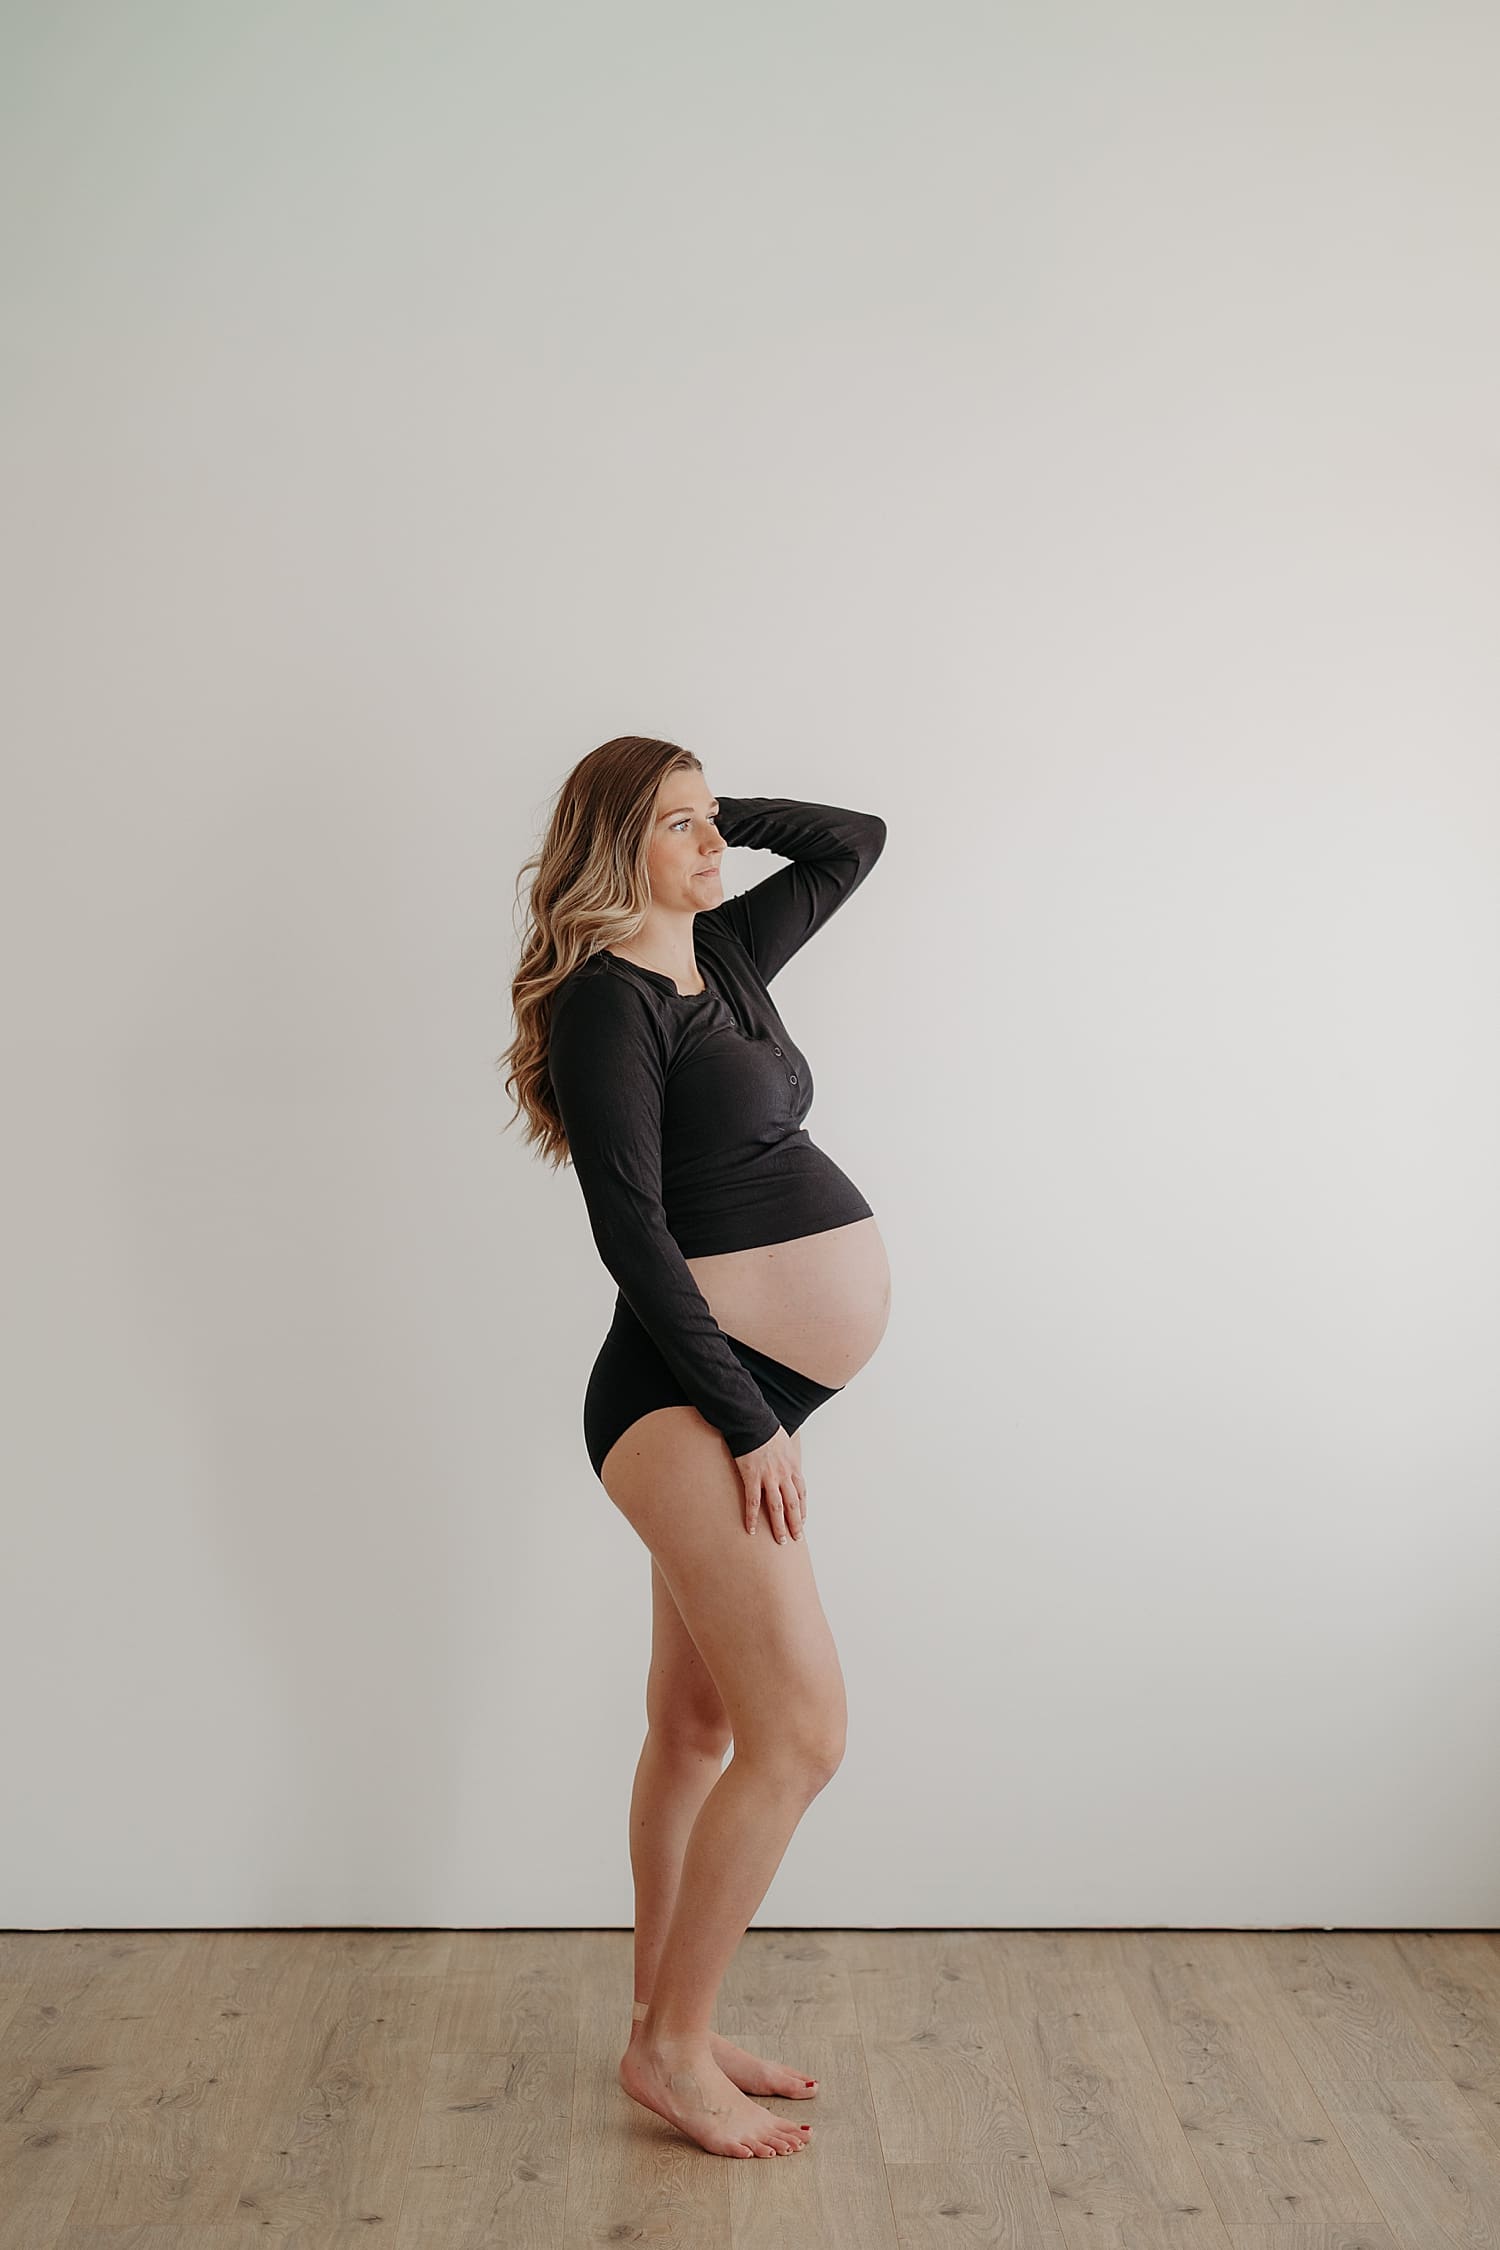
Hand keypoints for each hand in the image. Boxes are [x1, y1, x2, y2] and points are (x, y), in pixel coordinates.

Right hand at [732, 1425, 805, 1541]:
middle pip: (793, 1505)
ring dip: (779, 1526)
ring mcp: (769, 1477)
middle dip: (796, 1523)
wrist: (753, 1421)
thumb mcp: (786, 1443)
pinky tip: (751, 1529)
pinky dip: (752, 1517)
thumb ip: (787, 1457)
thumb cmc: (767, 1430)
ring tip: (780, 1540)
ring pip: (777, 1508)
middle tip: (796, 1538)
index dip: (803, 1509)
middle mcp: (784, 1475)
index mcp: (793, 1467)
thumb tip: (787, 1462)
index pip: (801, 1493)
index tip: (802, 1521)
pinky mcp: (752, 1477)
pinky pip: (753, 1502)